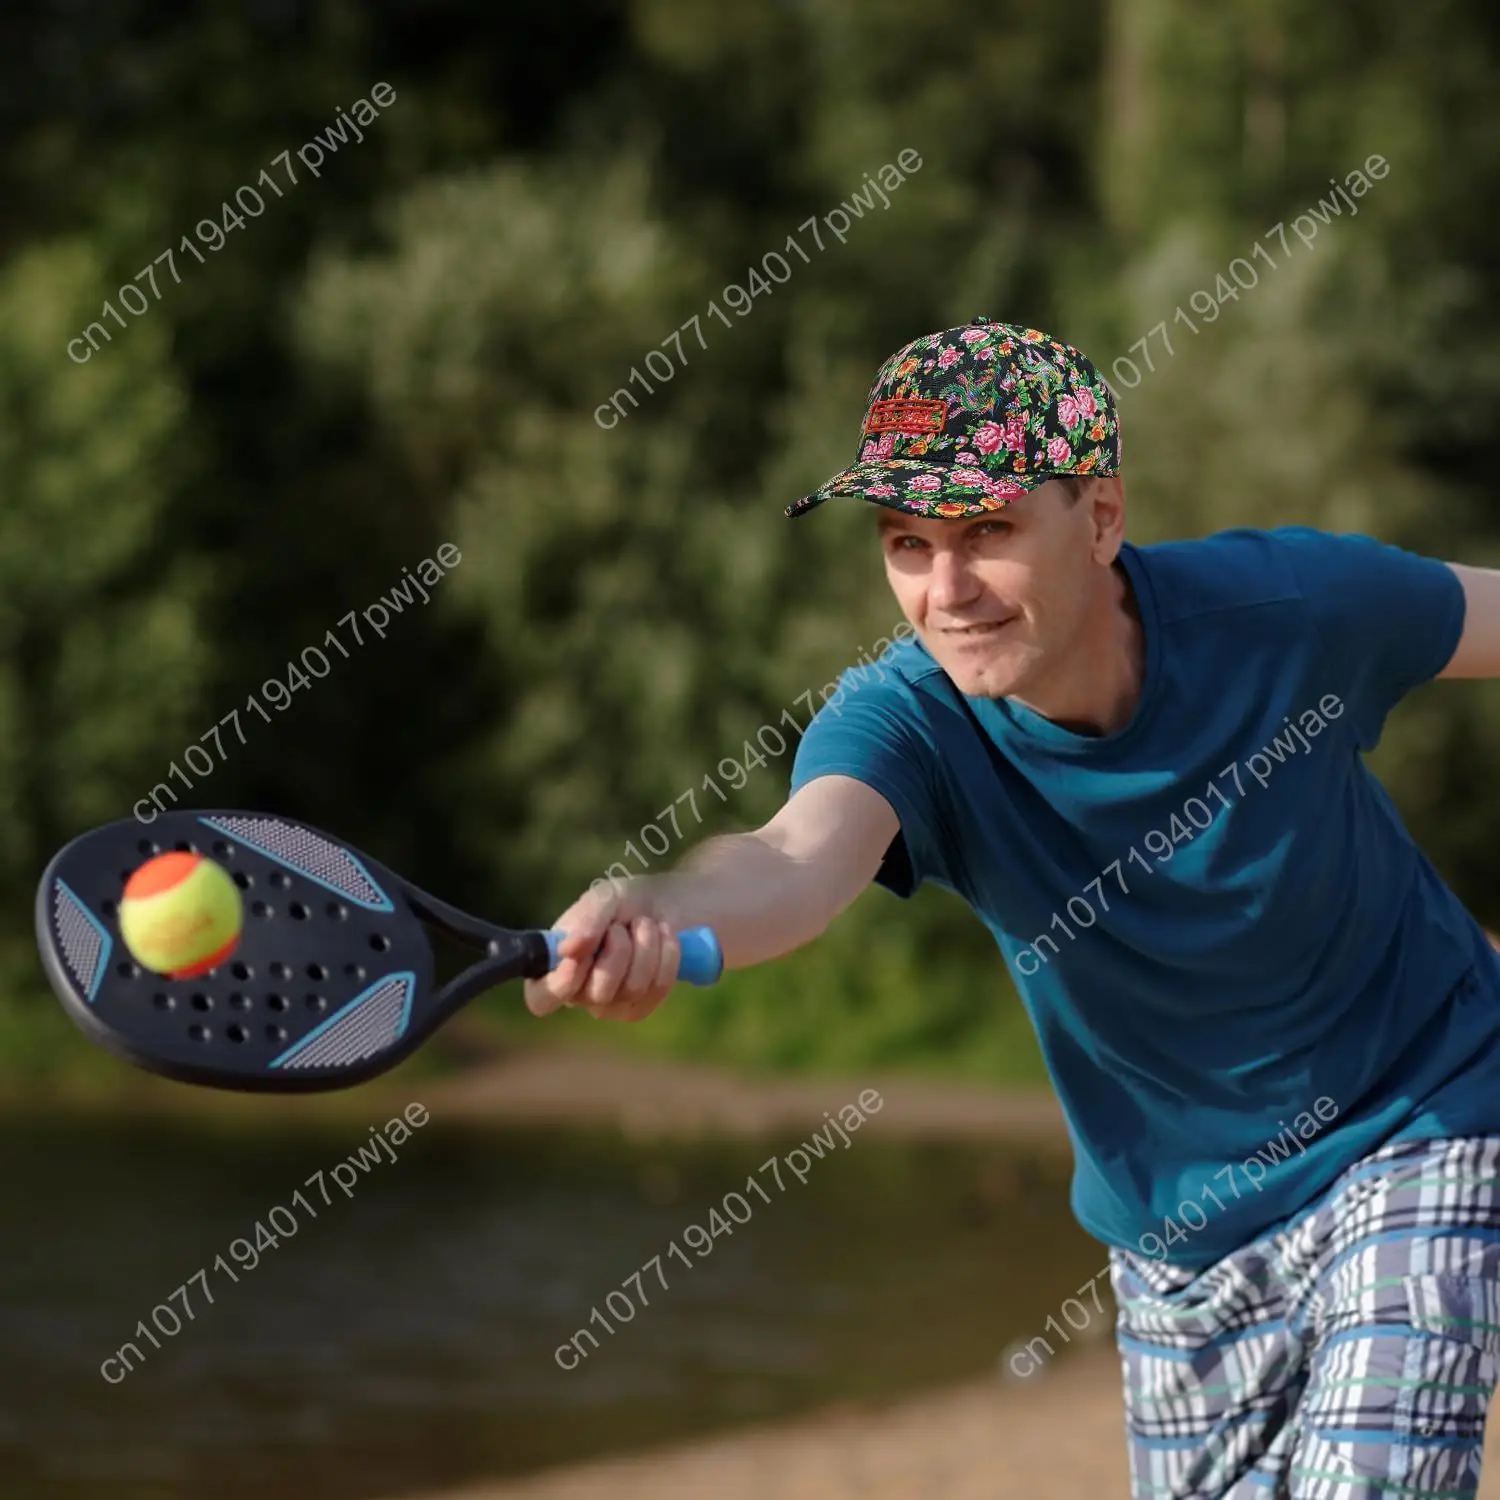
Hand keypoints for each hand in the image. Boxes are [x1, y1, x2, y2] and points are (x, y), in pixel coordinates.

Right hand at [523, 879, 681, 1022]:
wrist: (659, 905)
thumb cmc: (619, 903)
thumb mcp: (602, 900)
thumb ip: (585, 921)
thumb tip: (568, 950)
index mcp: (553, 969)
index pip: (541, 999)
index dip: (561, 983)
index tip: (578, 956)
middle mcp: (577, 995)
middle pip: (598, 993)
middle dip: (619, 950)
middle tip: (622, 926)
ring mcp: (610, 1007)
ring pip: (632, 988)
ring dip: (645, 946)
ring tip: (644, 924)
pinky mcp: (641, 1007)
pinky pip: (658, 987)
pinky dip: (665, 955)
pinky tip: (663, 937)